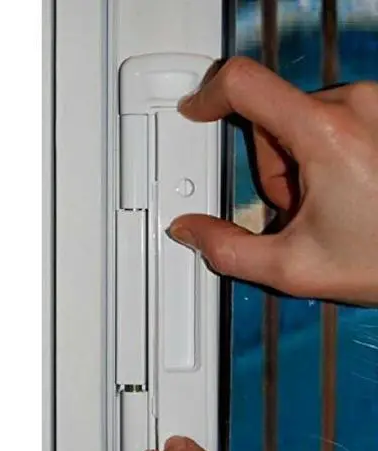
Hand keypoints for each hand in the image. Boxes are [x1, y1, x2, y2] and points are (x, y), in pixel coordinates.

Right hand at [169, 56, 377, 305]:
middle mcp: (355, 105)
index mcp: (327, 134)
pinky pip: (329, 119)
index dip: (209, 96)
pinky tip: (344, 188)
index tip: (195, 110)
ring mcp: (375, 105)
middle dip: (270, 166)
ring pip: (297, 121)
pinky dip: (322, 153)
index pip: (244, 84)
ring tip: (327, 202)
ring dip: (297, 161)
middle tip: (298, 209)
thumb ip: (228, 250)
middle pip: (270, 119)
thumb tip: (189, 230)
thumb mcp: (294, 267)